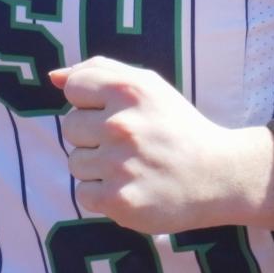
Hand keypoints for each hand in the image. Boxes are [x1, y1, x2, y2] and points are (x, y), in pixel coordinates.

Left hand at [53, 57, 273, 236]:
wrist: (219, 175)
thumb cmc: (177, 127)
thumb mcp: (148, 86)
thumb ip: (100, 71)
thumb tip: (54, 77)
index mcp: (129, 90)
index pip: (74, 87)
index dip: (91, 101)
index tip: (116, 112)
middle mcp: (121, 125)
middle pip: (70, 126)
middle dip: (92, 135)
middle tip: (128, 143)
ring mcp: (119, 165)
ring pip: (75, 162)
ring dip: (97, 167)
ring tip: (130, 167)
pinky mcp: (119, 201)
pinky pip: (84, 194)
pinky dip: (103, 195)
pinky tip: (130, 187)